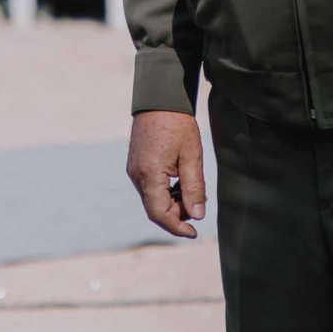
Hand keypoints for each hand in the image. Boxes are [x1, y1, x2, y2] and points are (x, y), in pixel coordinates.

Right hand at [127, 110, 206, 238]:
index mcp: (149, 174)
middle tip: (198, 208)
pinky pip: (149, 187)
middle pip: (155, 209)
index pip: (159, 214)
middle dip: (177, 215)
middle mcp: (137, 175)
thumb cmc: (177, 124)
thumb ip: (194, 188)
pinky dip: (164, 192)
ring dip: (172, 204)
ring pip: (152, 199)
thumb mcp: (192, 156)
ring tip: (193, 193)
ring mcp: (134, 169)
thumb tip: (198, 215)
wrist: (159, 99)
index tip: (194, 233)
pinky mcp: (136, 164)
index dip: (177, 227)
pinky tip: (180, 183)